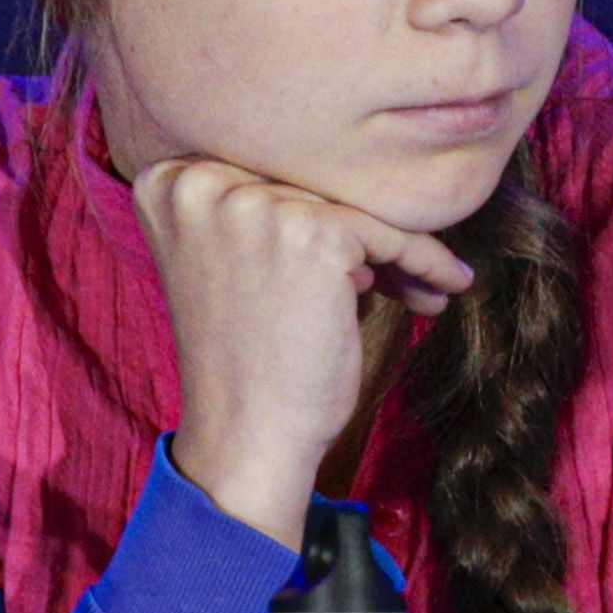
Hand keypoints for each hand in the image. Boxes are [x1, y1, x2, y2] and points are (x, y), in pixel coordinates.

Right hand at [134, 157, 472, 545]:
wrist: (246, 435)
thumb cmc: (244, 360)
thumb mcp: (229, 264)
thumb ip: (261, 212)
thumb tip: (352, 184)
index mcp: (166, 184)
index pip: (267, 177)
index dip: (313, 214)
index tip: (347, 250)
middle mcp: (200, 183)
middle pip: (309, 189)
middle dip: (356, 236)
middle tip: (398, 276)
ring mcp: (253, 205)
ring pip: (354, 210)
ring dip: (396, 253)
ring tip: (422, 289)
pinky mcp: (311, 233)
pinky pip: (391, 235)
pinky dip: (426, 262)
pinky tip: (446, 285)